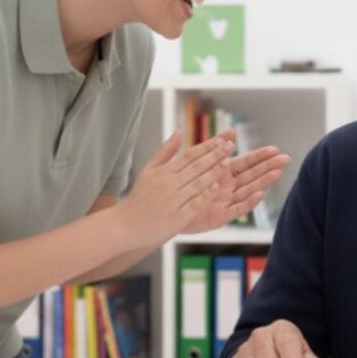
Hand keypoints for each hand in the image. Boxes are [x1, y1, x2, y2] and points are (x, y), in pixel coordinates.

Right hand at [115, 131, 233, 248]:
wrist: (125, 226)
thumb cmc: (139, 198)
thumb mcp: (148, 171)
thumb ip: (165, 152)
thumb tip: (179, 132)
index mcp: (163, 172)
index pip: (190, 155)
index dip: (207, 147)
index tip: (222, 139)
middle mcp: (169, 183)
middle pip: (196, 166)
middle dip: (215, 154)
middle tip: (231, 145)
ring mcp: (173, 200)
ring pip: (198, 183)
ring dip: (215, 172)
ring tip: (229, 162)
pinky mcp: (177, 217)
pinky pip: (194, 204)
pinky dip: (206, 196)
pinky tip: (217, 188)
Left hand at [182, 129, 290, 233]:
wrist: (163, 210)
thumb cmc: (177, 188)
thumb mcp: (193, 162)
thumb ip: (210, 147)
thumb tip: (229, 130)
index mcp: (221, 173)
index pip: (244, 162)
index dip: (259, 156)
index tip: (274, 149)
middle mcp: (227, 187)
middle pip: (251, 175)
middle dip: (268, 166)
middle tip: (285, 158)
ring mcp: (225, 202)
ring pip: (248, 189)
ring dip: (263, 181)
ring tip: (278, 172)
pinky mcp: (219, 217)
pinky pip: (237, 209)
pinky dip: (248, 202)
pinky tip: (260, 194)